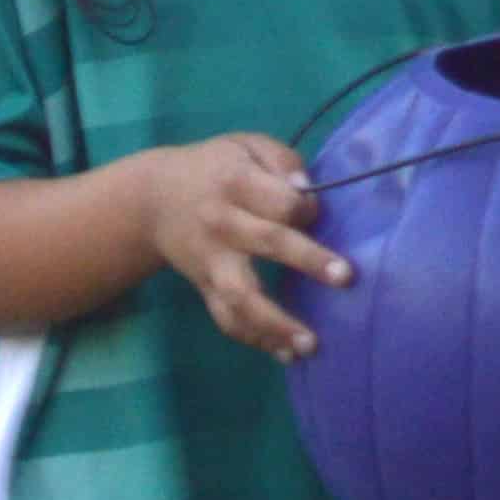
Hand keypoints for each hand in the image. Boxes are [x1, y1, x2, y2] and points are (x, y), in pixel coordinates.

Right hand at [133, 131, 349, 359]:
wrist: (152, 199)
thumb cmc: (215, 169)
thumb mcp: (244, 145)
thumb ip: (281, 161)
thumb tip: (308, 190)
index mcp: (235, 183)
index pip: (279, 199)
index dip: (306, 207)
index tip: (316, 212)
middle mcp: (223, 224)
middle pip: (267, 243)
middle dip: (308, 260)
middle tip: (346, 278)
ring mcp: (212, 262)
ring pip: (240, 296)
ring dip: (275, 323)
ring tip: (310, 344)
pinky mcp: (205, 288)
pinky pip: (227, 319)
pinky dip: (255, 339)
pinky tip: (286, 354)